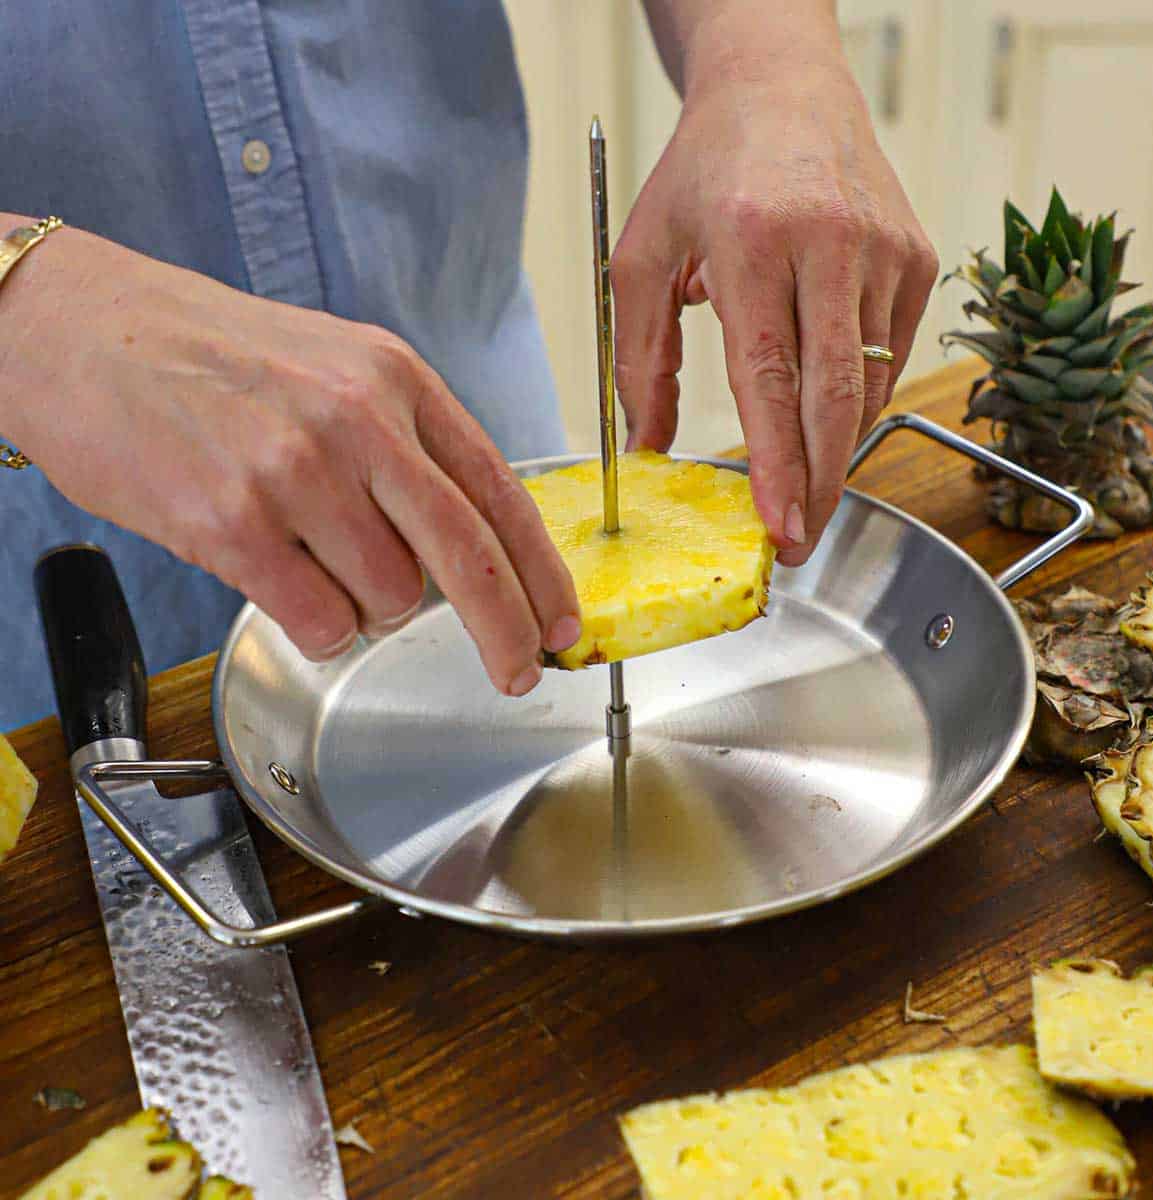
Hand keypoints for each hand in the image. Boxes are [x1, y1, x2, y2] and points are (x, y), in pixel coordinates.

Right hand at [0, 226, 579, 693]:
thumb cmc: (208, 354)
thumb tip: (460, 544)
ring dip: (370, 609)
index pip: (499, 490)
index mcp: (393, 380)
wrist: (79, 328)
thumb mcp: (334, 366)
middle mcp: (356, 421)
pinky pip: (321, 621)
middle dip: (507, 631)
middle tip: (519, 672)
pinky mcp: (232, 524)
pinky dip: (318, 625)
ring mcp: (295, 472)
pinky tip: (284, 583)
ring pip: (390, 599)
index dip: (541, 569)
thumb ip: (403, 445)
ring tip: (316, 564)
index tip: (561, 620)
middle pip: (468, 556)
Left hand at [612, 32, 937, 566]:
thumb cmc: (706, 171)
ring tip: (802, 485)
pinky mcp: (917, 257)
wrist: (781, 88)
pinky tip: (823, 409)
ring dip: (834, 449)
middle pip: (835, 397)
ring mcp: (885, 250)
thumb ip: (640, 358)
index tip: (780, 526)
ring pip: (867, 386)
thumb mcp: (642, 254)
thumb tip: (648, 447)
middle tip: (797, 541)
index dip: (778, 465)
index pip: (771, 379)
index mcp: (753, 241)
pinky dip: (854, 398)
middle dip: (819, 485)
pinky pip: (889, 357)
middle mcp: (830, 243)